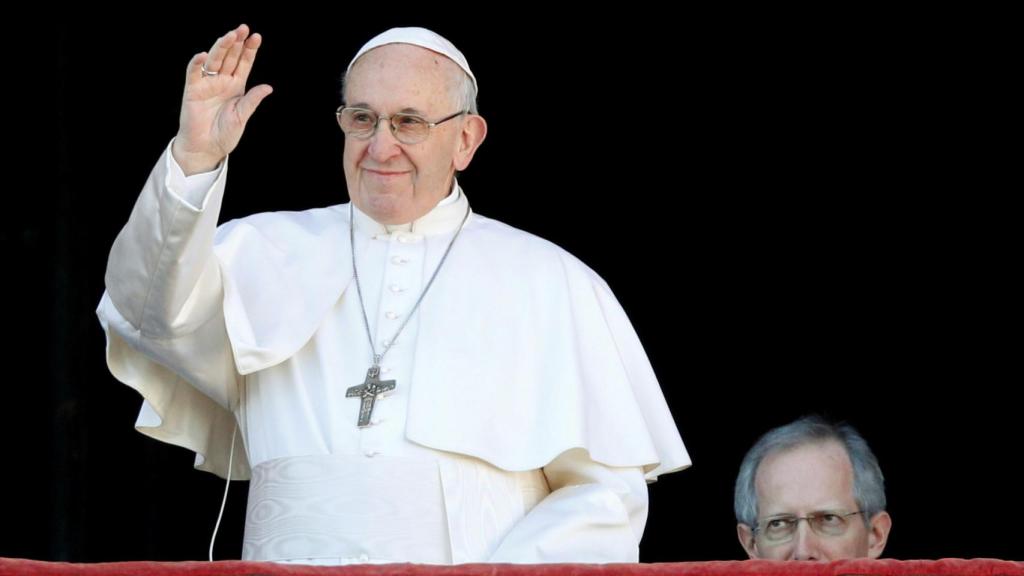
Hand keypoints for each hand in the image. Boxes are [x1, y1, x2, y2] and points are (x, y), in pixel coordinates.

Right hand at [172, 24, 272, 174]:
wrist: (206, 148)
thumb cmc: (224, 134)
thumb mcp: (242, 116)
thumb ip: (252, 100)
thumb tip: (268, 87)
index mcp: (236, 86)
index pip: (244, 63)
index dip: (249, 50)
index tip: (257, 37)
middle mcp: (222, 81)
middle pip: (230, 57)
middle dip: (236, 43)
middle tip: (243, 29)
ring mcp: (207, 84)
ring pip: (214, 60)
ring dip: (221, 47)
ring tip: (230, 36)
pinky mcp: (192, 90)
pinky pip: (194, 73)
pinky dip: (197, 63)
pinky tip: (203, 55)